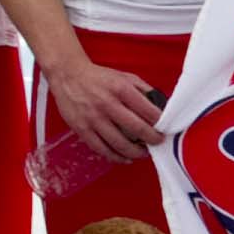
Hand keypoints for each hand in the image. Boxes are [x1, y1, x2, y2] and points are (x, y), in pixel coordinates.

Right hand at [43, 49, 165, 161]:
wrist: (69, 76)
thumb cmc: (98, 77)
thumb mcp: (124, 76)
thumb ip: (143, 90)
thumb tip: (160, 106)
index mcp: (121, 89)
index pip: (148, 111)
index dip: (160, 124)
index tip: (165, 129)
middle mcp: (108, 104)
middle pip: (137, 129)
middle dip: (152, 140)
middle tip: (158, 142)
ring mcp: (94, 118)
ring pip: (120, 143)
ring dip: (136, 152)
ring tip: (143, 152)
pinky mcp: (82, 129)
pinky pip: (102, 149)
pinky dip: (116, 157)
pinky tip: (124, 158)